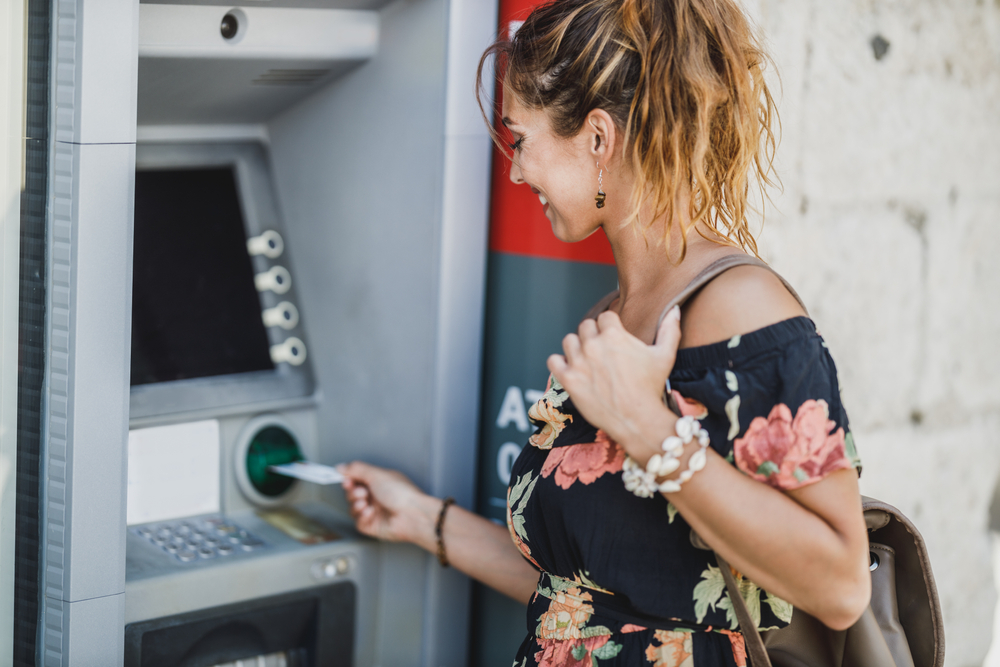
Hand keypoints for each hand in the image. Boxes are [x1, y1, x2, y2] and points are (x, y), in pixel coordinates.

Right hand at [339, 461, 437, 546]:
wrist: (412, 515)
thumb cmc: (402, 494)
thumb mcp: (377, 474)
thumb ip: (357, 469)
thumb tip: (342, 467)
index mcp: (378, 482)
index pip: (357, 479)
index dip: (348, 479)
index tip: (343, 478)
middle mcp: (376, 496)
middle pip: (352, 493)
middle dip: (353, 491)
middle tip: (360, 491)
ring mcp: (374, 511)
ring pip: (353, 508)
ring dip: (356, 504)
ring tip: (366, 502)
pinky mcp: (372, 525)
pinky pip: (358, 521)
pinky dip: (362, 516)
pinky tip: (370, 512)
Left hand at [546, 307, 681, 456]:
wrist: (637, 419)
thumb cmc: (651, 388)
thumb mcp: (665, 356)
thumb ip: (669, 330)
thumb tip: (674, 310)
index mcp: (614, 335)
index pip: (605, 316)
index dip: (610, 326)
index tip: (613, 336)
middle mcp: (593, 345)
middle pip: (586, 326)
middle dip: (594, 335)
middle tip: (602, 350)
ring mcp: (578, 362)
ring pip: (569, 341)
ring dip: (577, 347)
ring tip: (587, 359)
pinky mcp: (568, 379)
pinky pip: (553, 360)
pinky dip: (560, 363)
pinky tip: (571, 369)